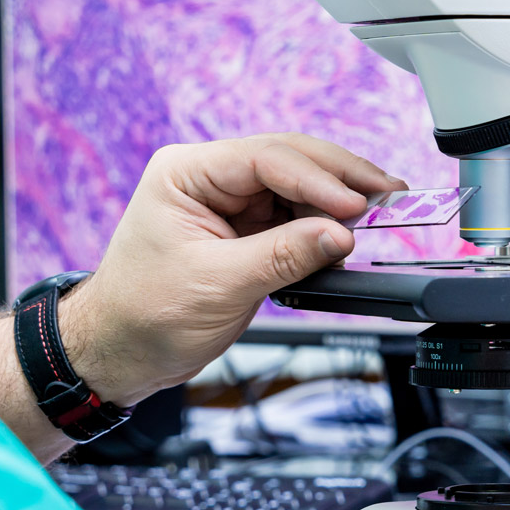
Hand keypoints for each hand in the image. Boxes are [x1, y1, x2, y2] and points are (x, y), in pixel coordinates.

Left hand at [59, 134, 406, 405]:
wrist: (121, 351)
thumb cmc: (144, 316)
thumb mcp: (218, 285)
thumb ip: (283, 256)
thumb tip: (339, 235)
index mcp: (186, 173)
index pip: (265, 159)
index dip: (318, 180)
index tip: (355, 206)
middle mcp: (210, 177)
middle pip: (290, 160)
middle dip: (341, 178)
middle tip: (389, 194)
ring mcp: (230, 201)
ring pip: (299, 185)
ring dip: (338, 201)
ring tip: (380, 214)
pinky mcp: (246, 228)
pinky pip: (295, 215)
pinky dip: (324, 225)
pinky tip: (349, 235)